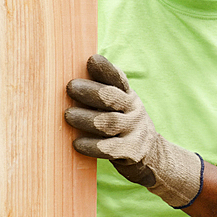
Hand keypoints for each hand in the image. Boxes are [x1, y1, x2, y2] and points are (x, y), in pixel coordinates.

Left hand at [65, 54, 202, 207]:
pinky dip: (92, 146)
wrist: (152, 156)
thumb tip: (63, 76)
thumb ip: (99, 94)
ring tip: (69, 115)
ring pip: (109, 122)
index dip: (105, 69)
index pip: (117, 79)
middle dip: (91, 91)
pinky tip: (77, 143)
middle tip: (71, 87)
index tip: (91, 60)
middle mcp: (133, 110)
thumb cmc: (121, 127)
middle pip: (113, 98)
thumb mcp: (118, 107)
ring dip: (87, 118)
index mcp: (127, 96)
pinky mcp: (131, 152)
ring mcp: (134, 131)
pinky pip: (110, 148)